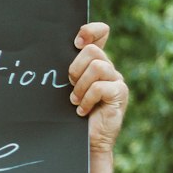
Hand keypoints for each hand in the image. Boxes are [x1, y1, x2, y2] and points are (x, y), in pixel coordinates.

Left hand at [69, 23, 127, 152]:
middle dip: (75, 69)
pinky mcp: (120, 93)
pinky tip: (82, 111)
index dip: (90, 31)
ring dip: (80, 87)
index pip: (101, 32)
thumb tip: (52, 51)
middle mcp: (108, 68)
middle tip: (71, 87)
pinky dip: (87, 100)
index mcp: (96, 62)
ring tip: (76, 102)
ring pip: (96, 67)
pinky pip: (100, 87)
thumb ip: (70, 70)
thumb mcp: (70, 88)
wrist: (88, 141)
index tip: (76, 42)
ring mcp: (117, 80)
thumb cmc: (74, 114)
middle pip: (92, 51)